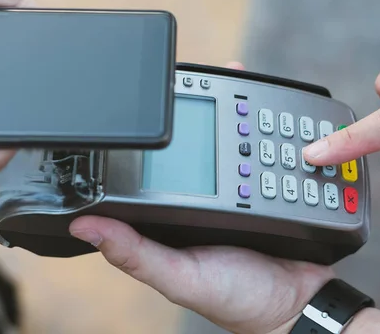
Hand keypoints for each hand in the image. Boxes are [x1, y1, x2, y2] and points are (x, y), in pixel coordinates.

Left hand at [69, 61, 334, 333]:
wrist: (296, 303)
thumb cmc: (236, 297)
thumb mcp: (180, 278)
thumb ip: (136, 255)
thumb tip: (83, 226)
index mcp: (171, 214)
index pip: (148, 171)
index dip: (140, 142)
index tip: (140, 106)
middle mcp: (202, 195)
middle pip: (191, 146)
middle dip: (193, 109)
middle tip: (191, 76)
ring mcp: (235, 186)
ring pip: (227, 138)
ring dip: (230, 108)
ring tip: (227, 76)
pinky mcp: (264, 184)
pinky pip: (261, 148)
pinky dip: (261, 124)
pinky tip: (261, 103)